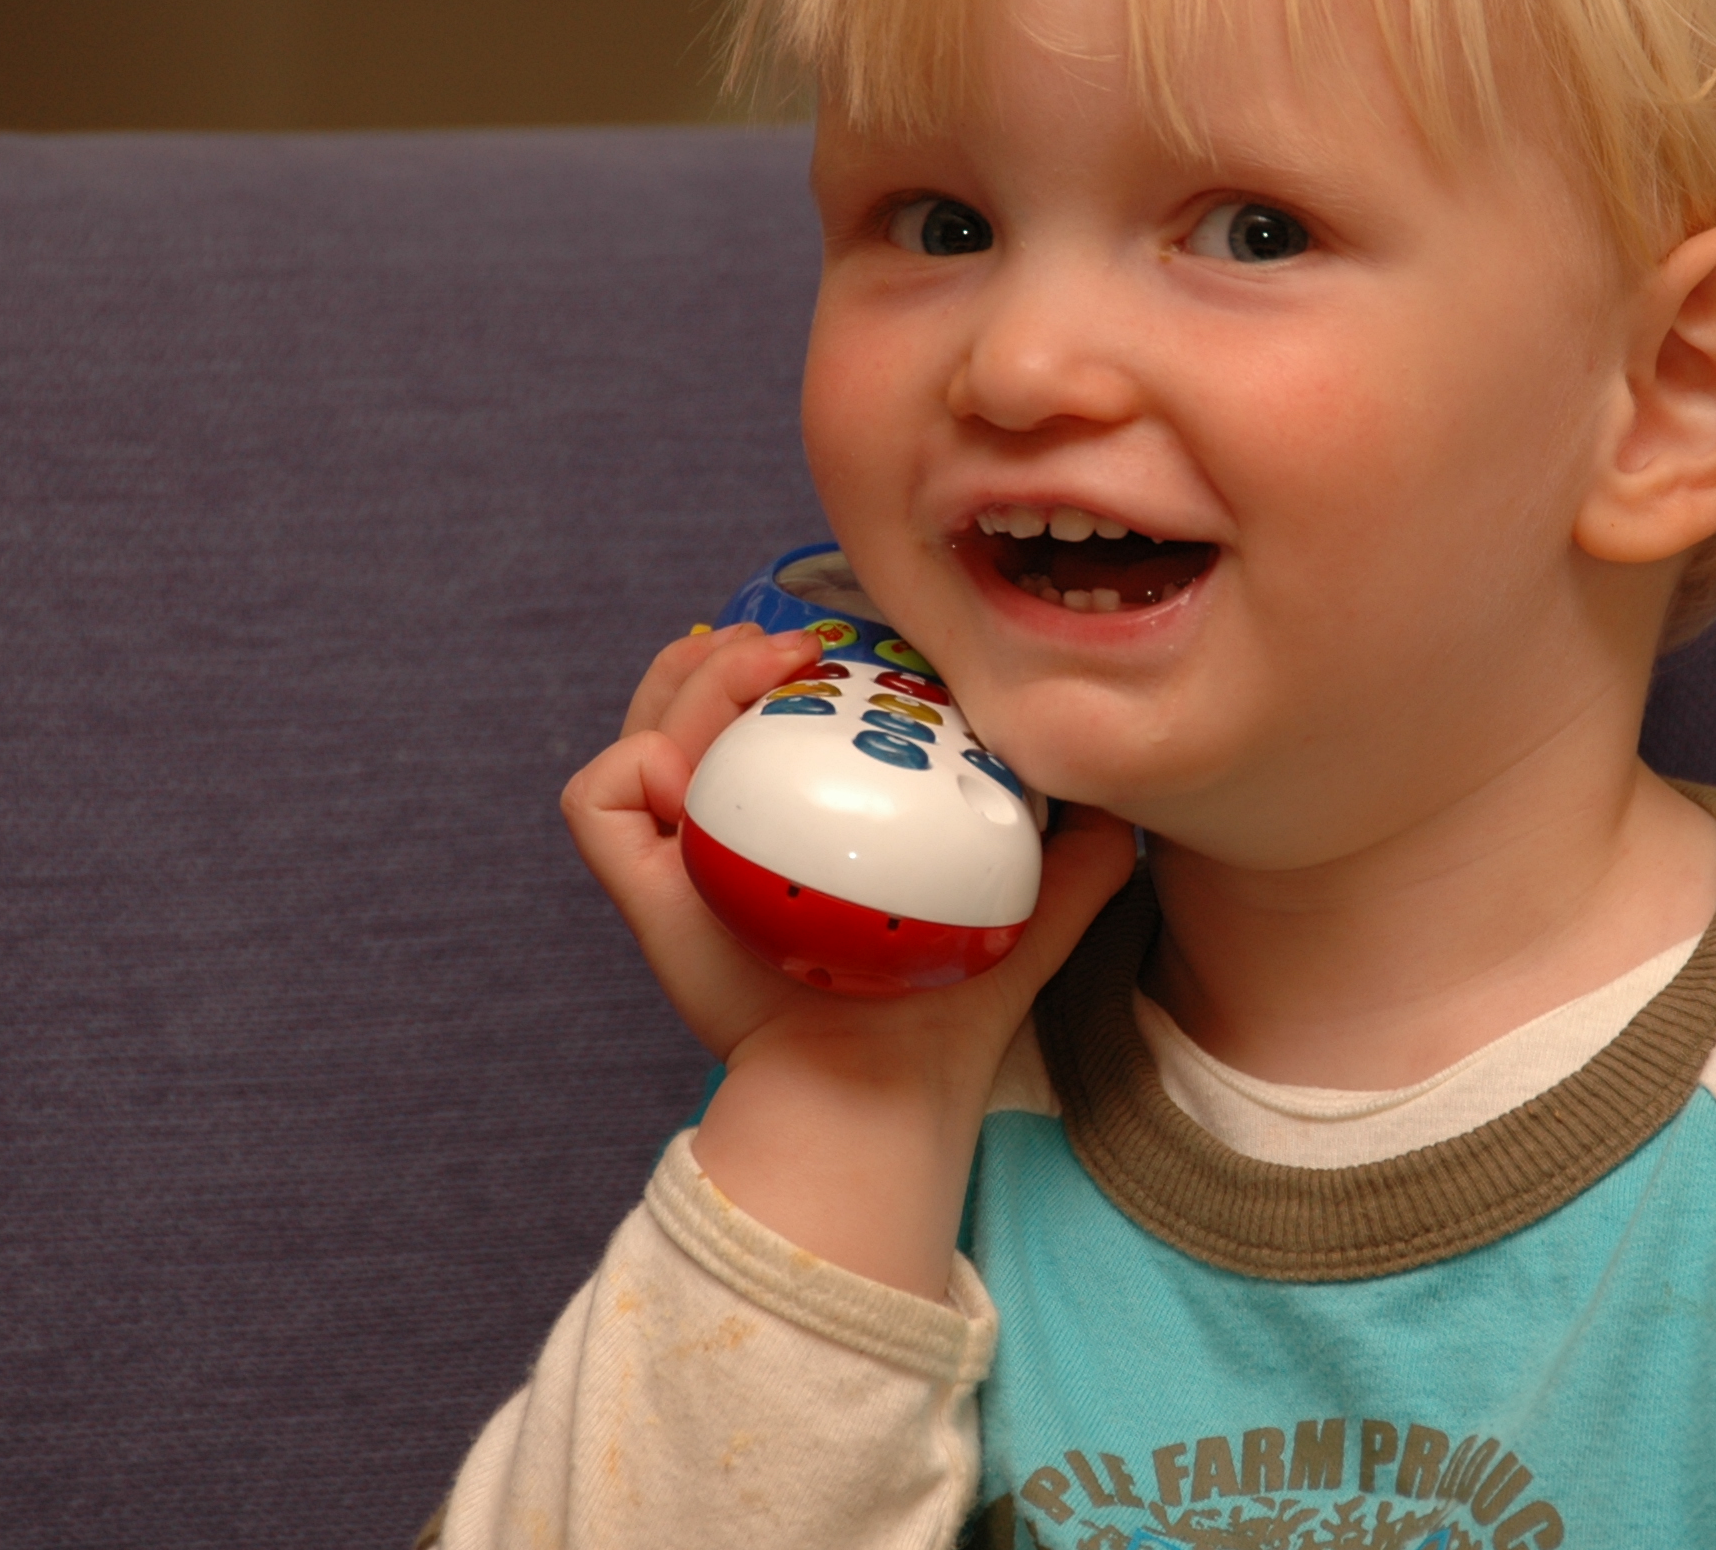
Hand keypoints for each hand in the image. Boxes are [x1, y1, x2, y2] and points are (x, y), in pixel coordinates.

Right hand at [560, 622, 1137, 1294]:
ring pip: (644, 720)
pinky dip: (629, 764)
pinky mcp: (639, 887)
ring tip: (759, 672)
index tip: (846, 635)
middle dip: (732, 645)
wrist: (889, 1080)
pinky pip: (595, 796)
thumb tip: (1121, 794)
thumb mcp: (1032, 907)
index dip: (783, 650)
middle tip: (801, 648)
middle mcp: (731, 822)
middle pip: (692, 690)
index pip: (767, 700)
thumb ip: (1083, 850)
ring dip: (688, 680)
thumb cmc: (947, 1007)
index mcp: (801, 814)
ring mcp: (679, 851)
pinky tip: (693, 775)